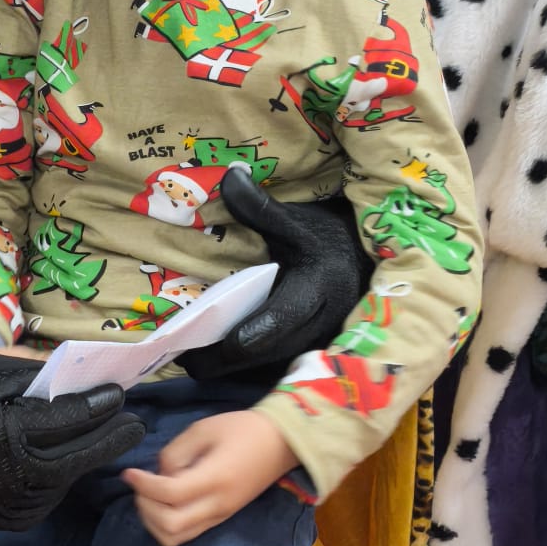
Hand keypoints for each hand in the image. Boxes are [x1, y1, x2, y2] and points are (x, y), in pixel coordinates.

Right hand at [0, 349, 142, 531]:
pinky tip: (61, 468)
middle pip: (63, 462)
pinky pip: (25, 510)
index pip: (60, 423)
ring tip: (99, 442)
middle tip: (133, 425)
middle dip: (101, 441)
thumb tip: (89, 388)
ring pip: (50, 492)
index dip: (96, 408)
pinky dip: (49, 489)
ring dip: (77, 467)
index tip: (121, 396)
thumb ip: (38, 384)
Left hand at [124, 411, 296, 545]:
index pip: (170, 494)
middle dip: (145, 507)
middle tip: (140, 485)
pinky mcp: (220, 519)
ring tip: (150, 495)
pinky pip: (186, 535)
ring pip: (175, 538)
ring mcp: (220, 516)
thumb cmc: (242, 429)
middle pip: (169, 526)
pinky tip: (164, 503)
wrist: (280, 443)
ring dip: (153, 521)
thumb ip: (175, 453)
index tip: (129, 473)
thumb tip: (159, 474)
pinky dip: (165, 525)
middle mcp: (217, 505)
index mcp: (215, 478)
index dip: (143, 485)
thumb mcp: (203, 429)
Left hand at [179, 168, 370, 384]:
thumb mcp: (297, 221)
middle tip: (183, 356)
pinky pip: (274, 366)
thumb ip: (261, 208)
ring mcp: (319, 344)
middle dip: (223, 360)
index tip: (200, 345)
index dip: (239, 337)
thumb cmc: (327, 239)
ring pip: (270, 366)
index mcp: (318, 288)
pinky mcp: (312, 354)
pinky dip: (245, 365)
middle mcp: (322, 324)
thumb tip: (230, 178)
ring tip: (193, 358)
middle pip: (267, 354)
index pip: (277, 321)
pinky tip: (217, 356)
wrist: (363, 263)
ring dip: (231, 366)